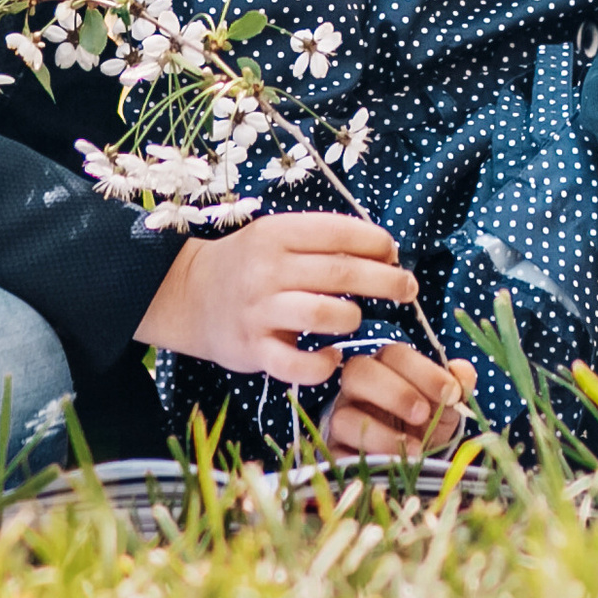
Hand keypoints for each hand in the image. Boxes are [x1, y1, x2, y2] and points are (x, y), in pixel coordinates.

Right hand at [133, 212, 418, 384]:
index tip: (394, 251)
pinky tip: (332, 358)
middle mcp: (269, 269)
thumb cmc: (248, 264)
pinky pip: (297, 364)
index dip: (374, 241)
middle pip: (341, 272)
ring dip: (352, 317)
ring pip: (323, 313)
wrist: (190, 295)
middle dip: (384, 280)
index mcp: (278, 233)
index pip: (338, 232)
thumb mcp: (276, 236)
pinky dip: (322, 364)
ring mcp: (260, 311)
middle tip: (407, 288)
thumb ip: (319, 240)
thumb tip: (382, 248)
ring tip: (356, 318)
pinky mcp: (253, 350)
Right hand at [327, 343, 477, 459]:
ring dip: (381, 433)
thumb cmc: (424, 425)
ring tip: (415, 448)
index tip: (451, 392)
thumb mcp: (444, 406)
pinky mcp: (335, 453)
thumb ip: (456, 386)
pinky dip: (367, 460)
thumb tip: (463, 371)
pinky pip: (338, 454)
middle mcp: (357, 388)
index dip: (422, 370)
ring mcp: (341, 420)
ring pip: (344, 416)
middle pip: (357, 371)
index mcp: (385, 366)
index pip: (394, 354)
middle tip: (422, 414)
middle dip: (394, 392)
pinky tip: (393, 466)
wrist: (407, 463)